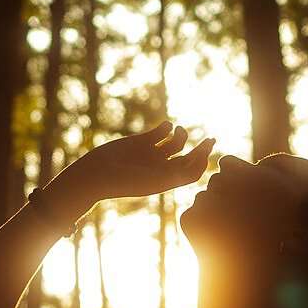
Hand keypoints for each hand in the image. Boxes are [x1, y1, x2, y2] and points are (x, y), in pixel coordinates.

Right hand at [63, 120, 215, 200]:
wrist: (96, 175)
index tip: (207, 155)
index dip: (203, 164)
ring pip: (176, 143)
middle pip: (188, 158)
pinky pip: (160, 132)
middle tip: (211, 140)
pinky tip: (166, 126)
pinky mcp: (141, 141)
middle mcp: (161, 168)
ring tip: (179, 131)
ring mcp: (152, 154)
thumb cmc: (125, 181)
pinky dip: (166, 127)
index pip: (192, 173)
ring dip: (182, 135)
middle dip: (201, 149)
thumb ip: (175, 173)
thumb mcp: (153, 178)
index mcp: (166, 181)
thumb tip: (198, 165)